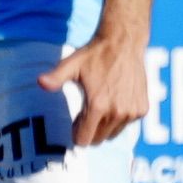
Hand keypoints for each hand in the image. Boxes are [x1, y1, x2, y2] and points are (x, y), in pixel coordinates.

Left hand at [43, 26, 151, 149]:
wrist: (123, 43)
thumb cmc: (95, 55)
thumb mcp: (71, 65)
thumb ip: (56, 78)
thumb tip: (40, 82)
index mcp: (97, 106)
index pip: (84, 140)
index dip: (76, 132)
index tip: (76, 119)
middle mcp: (116, 113)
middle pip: (98, 140)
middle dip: (90, 130)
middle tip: (87, 111)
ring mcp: (131, 112)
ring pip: (113, 134)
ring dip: (105, 125)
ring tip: (101, 104)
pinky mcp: (142, 109)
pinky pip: (126, 125)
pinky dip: (120, 118)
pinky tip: (116, 99)